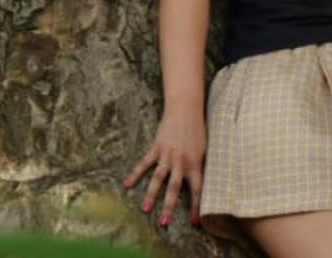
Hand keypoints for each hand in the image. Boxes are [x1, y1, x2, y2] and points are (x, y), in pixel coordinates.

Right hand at [124, 110, 205, 228]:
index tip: (195, 222)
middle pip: (174, 188)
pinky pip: (145, 163)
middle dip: (169, 206)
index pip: (197, 189)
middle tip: (164, 222)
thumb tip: (204, 184)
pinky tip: (127, 185)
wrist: (185, 109)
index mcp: (195, 163)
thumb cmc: (197, 130)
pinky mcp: (157, 148)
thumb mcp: (204, 149)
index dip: (196, 206)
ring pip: (158, 178)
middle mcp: (181, 161)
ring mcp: (167, 155)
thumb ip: (201, 166)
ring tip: (146, 209)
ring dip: (152, 194)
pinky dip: (135, 174)